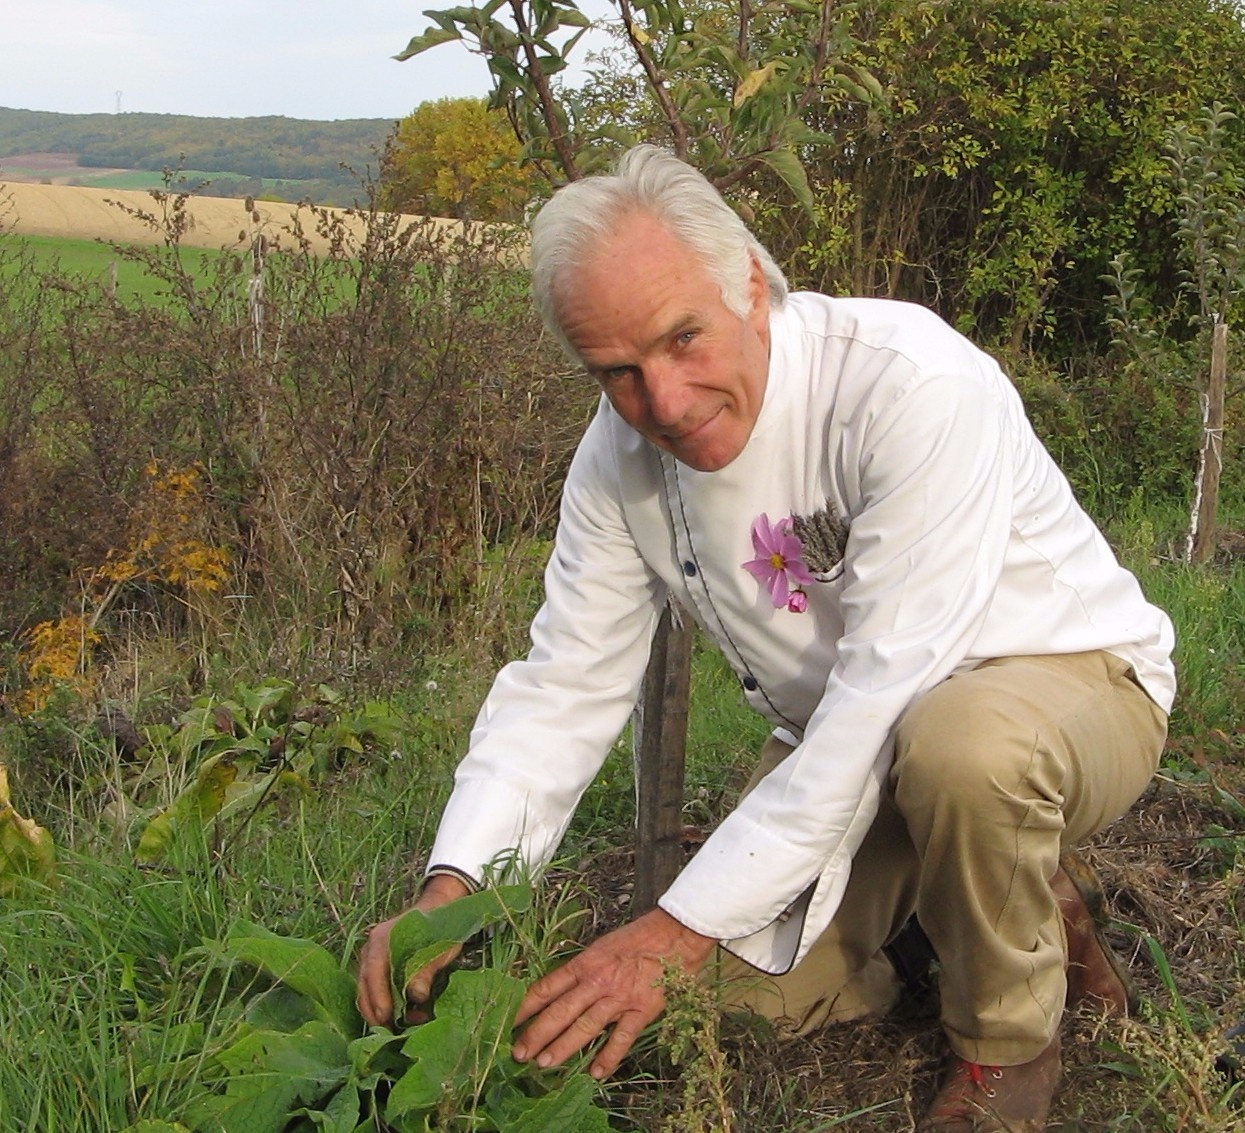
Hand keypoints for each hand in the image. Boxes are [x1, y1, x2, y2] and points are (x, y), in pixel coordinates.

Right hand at [356, 873, 470, 1026]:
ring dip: (380, 1011)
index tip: (386, 1016)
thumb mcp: (439, 949)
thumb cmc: (440, 928)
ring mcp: (372, 958)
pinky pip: (374, 990)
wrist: (440, 910)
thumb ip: (426, 969)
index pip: (373, 971)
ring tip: (401, 1026)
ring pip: (366, 990)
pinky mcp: (378, 968)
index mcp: (383, 939)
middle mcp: (371, 948)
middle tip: (390, 1032)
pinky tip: (401, 1016)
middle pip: (364, 984)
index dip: (378, 996)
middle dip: (375, 1011)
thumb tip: (416, 995)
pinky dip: (384, 1005)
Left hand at [511, 907, 714, 1079]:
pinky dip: (608, 1057)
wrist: (676, 934)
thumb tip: (560, 989)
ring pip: (584, 1026)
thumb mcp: (603, 946)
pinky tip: (595, 1073)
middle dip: (537, 1033)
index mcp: (586, 962)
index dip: (526, 1006)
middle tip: (518, 1053)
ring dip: (563, 1047)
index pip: (547, 987)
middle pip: (560, 1011)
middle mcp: (597, 981)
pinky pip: (622, 1038)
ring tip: (544, 1064)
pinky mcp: (642, 1010)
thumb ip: (583, 969)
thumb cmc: (640, 937)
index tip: (510, 1021)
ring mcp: (619, 998)